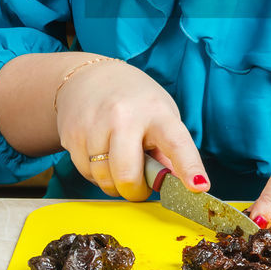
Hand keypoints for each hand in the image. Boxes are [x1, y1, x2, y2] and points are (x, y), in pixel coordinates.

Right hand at [55, 59, 207, 200]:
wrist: (88, 77)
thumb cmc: (134, 101)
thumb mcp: (161, 114)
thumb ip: (169, 151)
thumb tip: (178, 186)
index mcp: (156, 112)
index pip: (176, 143)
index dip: (189, 168)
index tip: (198, 187)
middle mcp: (124, 117)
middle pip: (128, 175)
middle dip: (135, 192)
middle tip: (138, 186)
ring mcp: (95, 125)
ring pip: (104, 179)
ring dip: (113, 183)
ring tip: (118, 161)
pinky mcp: (72, 135)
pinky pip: (85, 173)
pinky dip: (95, 174)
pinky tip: (100, 154)